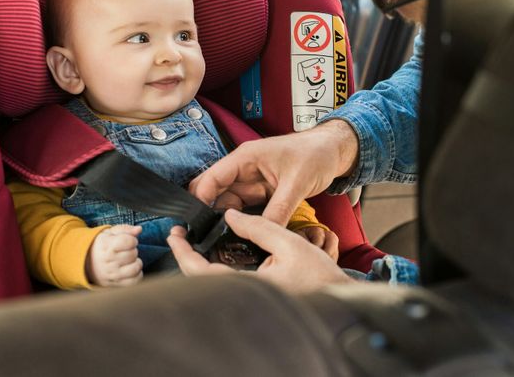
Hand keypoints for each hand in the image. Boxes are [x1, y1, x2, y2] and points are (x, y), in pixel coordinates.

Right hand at [86, 224, 142, 286]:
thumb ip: (125, 229)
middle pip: (133, 254)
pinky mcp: (115, 284)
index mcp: (106, 245)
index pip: (128, 241)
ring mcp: (112, 274)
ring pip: (135, 268)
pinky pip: (134, 281)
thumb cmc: (103, 245)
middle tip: (126, 251)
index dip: (132, 240)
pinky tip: (131, 269)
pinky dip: (137, 275)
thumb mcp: (110, 233)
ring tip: (130, 260)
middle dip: (133, 250)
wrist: (86, 262)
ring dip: (136, 263)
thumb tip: (139, 229)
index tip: (129, 241)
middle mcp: (108, 261)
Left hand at [167, 209, 353, 292]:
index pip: (202, 272)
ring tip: (194, 239)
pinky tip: (217, 251)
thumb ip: (259, 227)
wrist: (338, 296)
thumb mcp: (290, 242)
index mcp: (250, 286)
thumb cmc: (319, 274)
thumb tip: (231, 215)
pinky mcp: (255, 296)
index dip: (184, 253)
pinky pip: (226, 282)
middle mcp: (245, 296)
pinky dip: (216, 267)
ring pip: (213, 282)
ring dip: (199, 262)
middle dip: (186, 256)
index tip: (175, 235)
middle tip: (180, 235)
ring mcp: (249, 298)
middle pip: (202, 280)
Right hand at [189, 120, 358, 225]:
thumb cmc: (315, 154)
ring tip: (224, 242)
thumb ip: (279, 210)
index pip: (212, 178)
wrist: (334, 151)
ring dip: (227, 220)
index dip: (201, 200)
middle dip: (209, 214)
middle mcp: (244, 169)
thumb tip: (263, 233)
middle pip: (215, 193)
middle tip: (208, 238)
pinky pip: (246, 209)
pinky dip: (243, 221)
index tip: (197, 225)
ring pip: (229, 204)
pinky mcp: (262, 192)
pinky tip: (242, 235)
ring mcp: (252, 181)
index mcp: (245, 158)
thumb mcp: (297, 183)